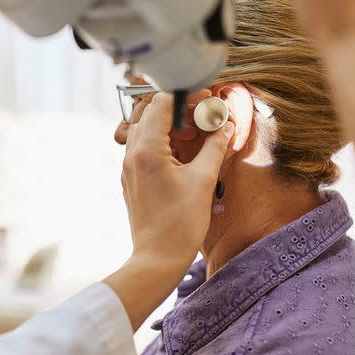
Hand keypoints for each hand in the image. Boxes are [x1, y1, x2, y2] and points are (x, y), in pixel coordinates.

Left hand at [103, 92, 232, 330]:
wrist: (157, 259)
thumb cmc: (180, 224)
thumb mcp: (203, 180)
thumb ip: (215, 147)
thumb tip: (225, 126)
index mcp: (147, 150)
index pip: (161, 102)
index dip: (187, 95)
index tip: (208, 99)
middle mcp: (132, 154)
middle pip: (150, 112)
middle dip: (179, 107)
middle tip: (204, 113)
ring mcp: (128, 167)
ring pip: (145, 129)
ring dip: (170, 124)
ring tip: (195, 133)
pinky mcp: (131, 179)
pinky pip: (143, 147)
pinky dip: (162, 141)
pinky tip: (183, 153)